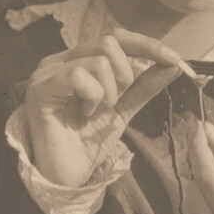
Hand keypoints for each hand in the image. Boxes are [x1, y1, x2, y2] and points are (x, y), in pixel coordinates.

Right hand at [25, 29, 181, 187]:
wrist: (67, 176)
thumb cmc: (89, 140)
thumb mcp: (124, 108)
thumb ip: (145, 85)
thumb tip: (174, 64)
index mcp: (80, 59)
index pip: (116, 36)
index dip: (147, 44)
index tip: (174, 59)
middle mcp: (61, 59)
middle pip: (109, 42)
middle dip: (125, 75)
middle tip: (115, 102)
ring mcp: (47, 71)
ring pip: (98, 61)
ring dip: (109, 92)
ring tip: (96, 112)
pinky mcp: (39, 88)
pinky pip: (78, 75)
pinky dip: (92, 96)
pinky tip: (84, 115)